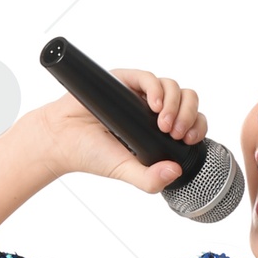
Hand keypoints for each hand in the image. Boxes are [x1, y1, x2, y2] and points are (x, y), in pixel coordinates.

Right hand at [36, 68, 207, 193]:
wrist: (61, 138)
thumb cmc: (90, 154)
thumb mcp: (125, 172)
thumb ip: (149, 179)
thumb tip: (176, 172)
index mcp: (157, 131)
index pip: (189, 122)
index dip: (196, 127)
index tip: (187, 140)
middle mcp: (151, 110)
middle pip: (187, 100)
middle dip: (189, 115)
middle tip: (176, 133)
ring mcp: (139, 94)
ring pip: (172, 87)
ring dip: (175, 104)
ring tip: (163, 124)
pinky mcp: (124, 80)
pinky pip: (149, 78)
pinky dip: (156, 90)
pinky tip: (154, 105)